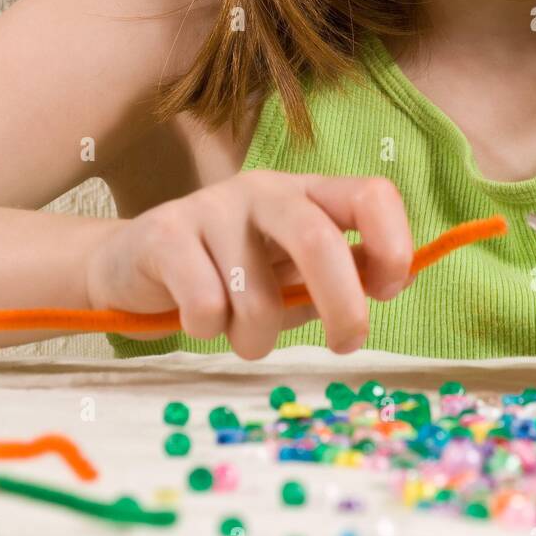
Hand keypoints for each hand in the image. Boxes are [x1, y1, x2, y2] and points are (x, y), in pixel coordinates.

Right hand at [86, 171, 414, 358]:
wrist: (130, 264)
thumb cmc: (230, 276)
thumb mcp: (295, 274)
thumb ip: (347, 271)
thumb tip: (405, 276)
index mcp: (307, 194)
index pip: (370, 194)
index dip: (393, 243)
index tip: (387, 291)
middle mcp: (264, 191)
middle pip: (319, 239)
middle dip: (342, 304)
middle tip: (344, 344)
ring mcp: (212, 206)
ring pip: (257, 297)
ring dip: (255, 338)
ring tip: (238, 331)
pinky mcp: (165, 232)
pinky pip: (206, 304)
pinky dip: (207, 329)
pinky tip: (196, 315)